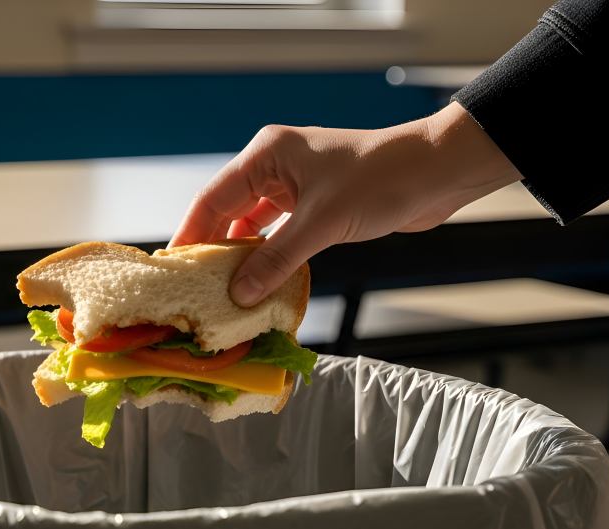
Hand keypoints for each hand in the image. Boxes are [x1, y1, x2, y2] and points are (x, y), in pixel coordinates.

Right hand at [169, 102, 520, 306]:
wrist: (437, 173)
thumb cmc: (380, 180)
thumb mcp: (322, 223)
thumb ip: (276, 259)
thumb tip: (238, 294)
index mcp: (266, 155)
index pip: (212, 199)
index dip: (190, 236)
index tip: (171, 270)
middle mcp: (274, 166)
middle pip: (227, 212)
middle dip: (212, 250)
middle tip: (192, 288)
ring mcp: (294, 185)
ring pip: (252, 225)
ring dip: (241, 256)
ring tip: (221, 291)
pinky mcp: (314, 204)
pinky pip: (278, 233)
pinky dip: (268, 256)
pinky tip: (258, 282)